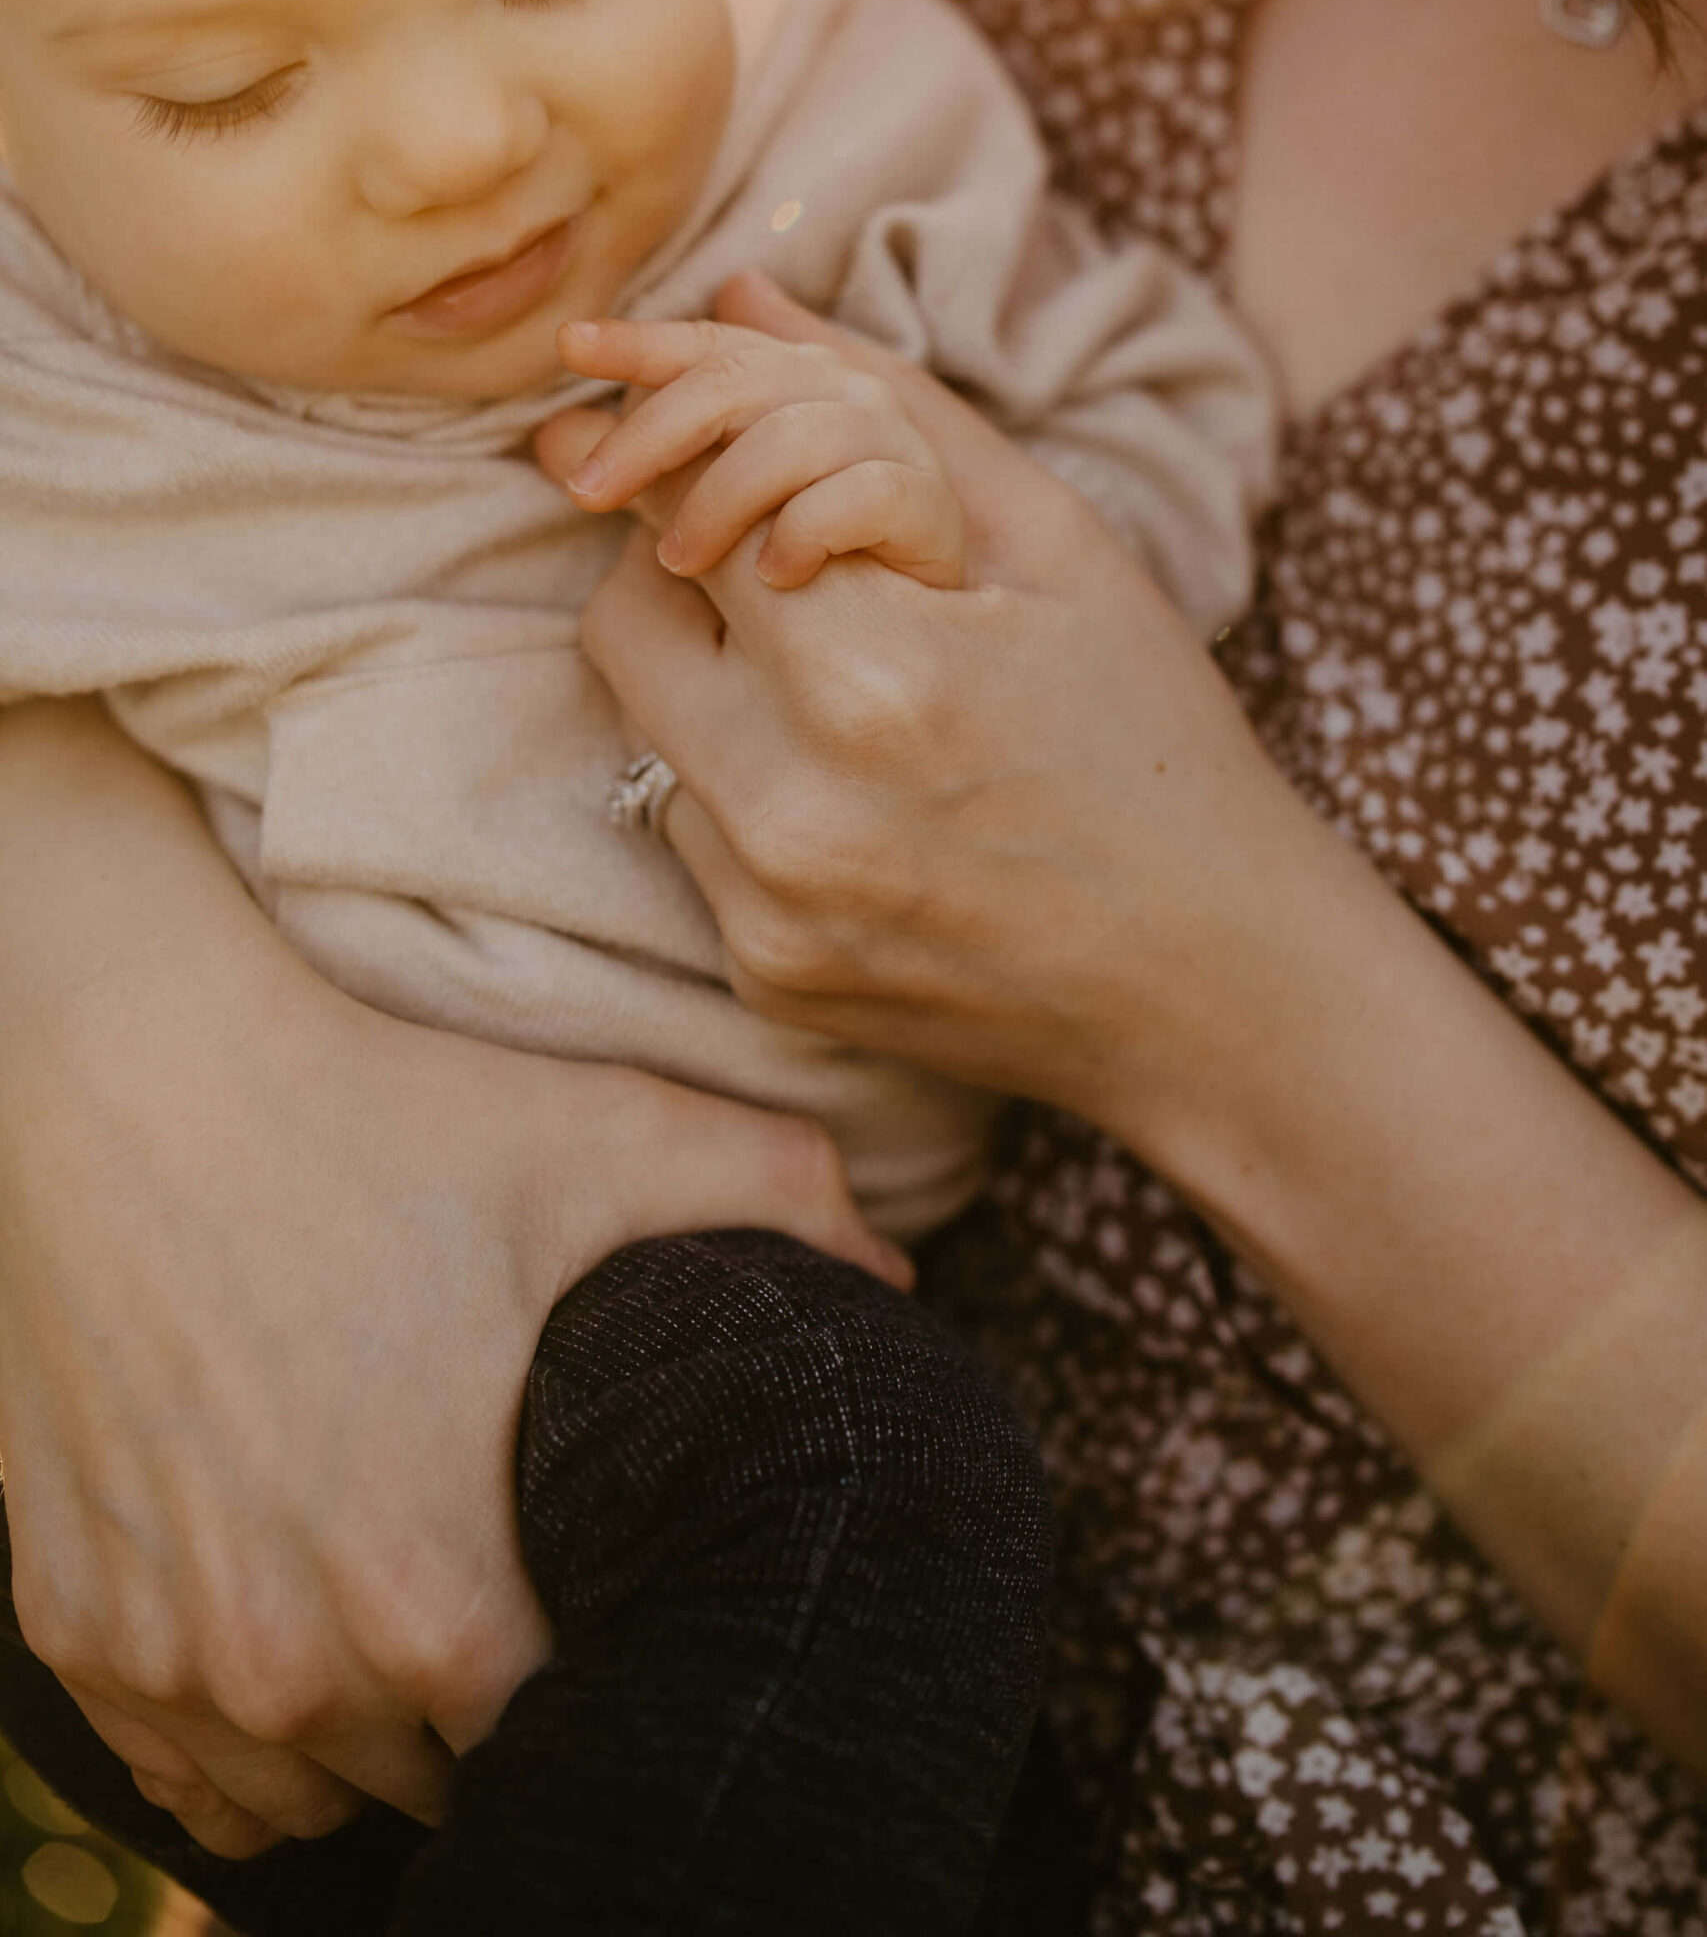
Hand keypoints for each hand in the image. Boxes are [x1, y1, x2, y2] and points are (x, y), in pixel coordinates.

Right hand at [0, 706, 903, 1858]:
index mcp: (440, 1598)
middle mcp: (293, 1671)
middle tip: (533, 1598)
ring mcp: (169, 1663)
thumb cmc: (378, 1114)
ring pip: (313, 1789)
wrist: (135, 1082)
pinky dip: (247, 1731)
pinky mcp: (77, 1631)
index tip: (628, 1615)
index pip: (570, 1741)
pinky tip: (300, 1629)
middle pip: (443, 1783)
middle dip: (502, 1716)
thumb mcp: (601, 1134)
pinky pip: (186, 1766)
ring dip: (376, 1737)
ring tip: (422, 1618)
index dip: (615, 1688)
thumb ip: (780, 1198)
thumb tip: (898, 1282)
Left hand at [540, 274, 1327, 1142]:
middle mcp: (791, 804)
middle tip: (784, 568)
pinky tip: (867, 809)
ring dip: (714, 688)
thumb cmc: (1154, 741)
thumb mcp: (1057, 550)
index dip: (697, 460)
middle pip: (621, 617)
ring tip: (853, 704)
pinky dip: (749, 797)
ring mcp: (764, 908)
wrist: (1215, 986)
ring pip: (643, 734)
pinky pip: (690, 840)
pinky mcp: (760, 978)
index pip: (690, 506)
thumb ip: (887, 408)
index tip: (691, 436)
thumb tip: (735, 295)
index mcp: (874, 672)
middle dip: (679, 564)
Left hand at [551, 317, 966, 589]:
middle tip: (587, 495)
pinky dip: (805, 533)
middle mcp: (842, 389)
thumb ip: (655, 458)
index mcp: (788, 376)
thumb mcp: (714, 497)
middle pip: (733, 384)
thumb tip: (556, 431)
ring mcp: (890, 442)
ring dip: (719, 502)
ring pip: (789, 440)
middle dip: (648, 438)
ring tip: (680, 561)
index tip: (567, 346)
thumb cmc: (805, 546)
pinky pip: (860, 496)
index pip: (705, 346)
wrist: (917, 614)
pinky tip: (775, 574)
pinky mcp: (926, 504)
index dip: (636, 342)